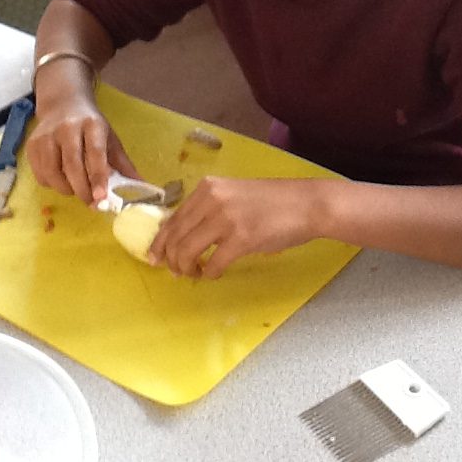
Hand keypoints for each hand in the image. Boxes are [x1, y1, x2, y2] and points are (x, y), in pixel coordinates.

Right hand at [26, 94, 138, 204]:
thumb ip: (123, 163)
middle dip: (83, 190)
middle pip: (72, 166)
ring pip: (53, 174)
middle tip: (92, 203)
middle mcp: (67, 128)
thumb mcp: (110, 138)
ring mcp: (46, 137)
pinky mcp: (32, 146)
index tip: (101, 197)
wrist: (63, 105)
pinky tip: (62, 180)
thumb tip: (140, 185)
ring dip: (67, 189)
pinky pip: (41, 175)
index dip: (98, 176)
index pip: (95, 153)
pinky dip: (52, 185)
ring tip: (77, 189)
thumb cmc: (91, 126)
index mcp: (91, 124)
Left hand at [149, 177, 322, 278]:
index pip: (173, 217)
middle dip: (170, 259)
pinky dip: (208, 273)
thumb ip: (209, 208)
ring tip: (194, 273)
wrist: (306, 204)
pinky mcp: (241, 239)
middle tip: (175, 272)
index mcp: (208, 187)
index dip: (160, 241)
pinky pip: (212, 264)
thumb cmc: (272, 202)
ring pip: (187, 251)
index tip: (155, 257)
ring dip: (186, 268)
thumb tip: (182, 233)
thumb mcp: (234, 195)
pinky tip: (214, 273)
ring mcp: (226, 219)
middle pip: (175, 236)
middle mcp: (212, 199)